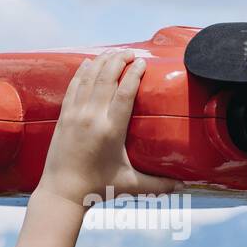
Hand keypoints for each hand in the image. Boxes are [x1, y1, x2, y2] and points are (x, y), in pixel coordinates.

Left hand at [37, 48, 178, 205]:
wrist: (62, 193)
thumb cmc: (98, 188)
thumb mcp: (131, 185)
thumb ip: (159, 184)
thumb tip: (184, 185)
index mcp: (111, 131)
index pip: (125, 92)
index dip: (134, 74)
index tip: (143, 62)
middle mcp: (92, 118)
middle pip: (106, 78)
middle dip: (119, 60)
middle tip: (131, 54)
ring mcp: (76, 115)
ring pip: (89, 78)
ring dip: (102, 62)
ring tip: (114, 53)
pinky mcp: (64, 117)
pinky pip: (73, 86)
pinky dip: (82, 72)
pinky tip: (89, 62)